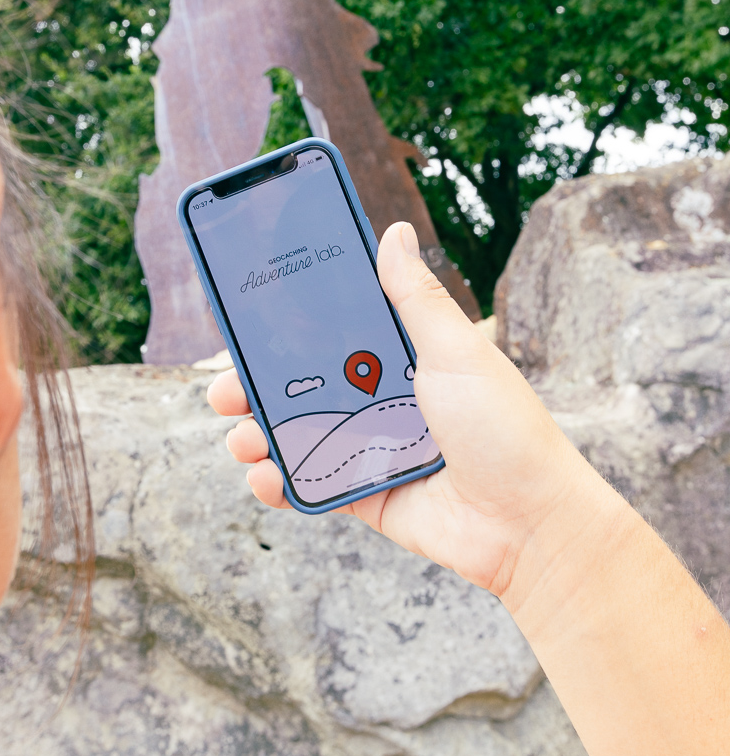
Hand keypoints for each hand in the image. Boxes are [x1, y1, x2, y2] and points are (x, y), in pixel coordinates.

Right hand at [208, 220, 608, 601]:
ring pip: (295, 434)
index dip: (285, 327)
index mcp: (399, 358)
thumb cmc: (504, 429)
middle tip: (225, 388)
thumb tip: (393, 231)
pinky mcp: (364, 494)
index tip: (243, 317)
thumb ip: (414, 298)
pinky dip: (278, 482)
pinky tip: (265, 475)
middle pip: (299, 384)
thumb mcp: (455, 351)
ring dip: (255, 434)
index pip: (330, 333)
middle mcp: (378, 398)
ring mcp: (368, 448)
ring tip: (241, 437)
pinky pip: (309, 484)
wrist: (529, 524)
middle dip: (253, 385)